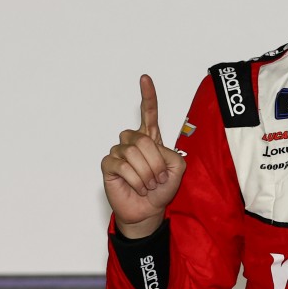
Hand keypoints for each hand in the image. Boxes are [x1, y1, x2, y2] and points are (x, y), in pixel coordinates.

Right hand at [101, 74, 186, 236]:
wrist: (149, 210)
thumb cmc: (162, 189)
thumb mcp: (178, 169)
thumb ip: (172, 154)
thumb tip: (152, 150)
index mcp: (151, 138)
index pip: (148, 113)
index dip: (148, 96)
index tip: (145, 78)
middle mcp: (133, 141)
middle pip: (143, 139)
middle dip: (156, 163)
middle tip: (159, 178)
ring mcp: (119, 152)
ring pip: (133, 153)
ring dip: (146, 173)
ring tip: (148, 184)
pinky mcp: (108, 165)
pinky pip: (122, 166)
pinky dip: (135, 180)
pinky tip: (137, 187)